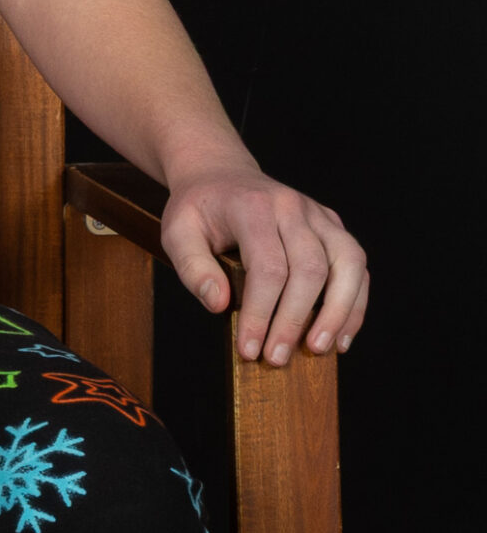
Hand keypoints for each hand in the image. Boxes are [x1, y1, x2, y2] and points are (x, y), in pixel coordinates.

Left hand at [158, 167, 368, 364]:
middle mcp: (293, 207)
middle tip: (277, 358)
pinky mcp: (333, 227)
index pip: (268, 266)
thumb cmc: (198, 209)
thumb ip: (193, 267)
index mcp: (253, 207)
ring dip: (338, 313)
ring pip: (348, 264)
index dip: (262, 313)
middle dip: (295, 320)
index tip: (249, 348)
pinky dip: (355, 303)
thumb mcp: (177, 232)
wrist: (220, 173)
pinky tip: (341, 336)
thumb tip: (220, 304)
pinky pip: (356, 266)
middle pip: (311, 269)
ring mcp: (318, 215)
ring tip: (319, 350)